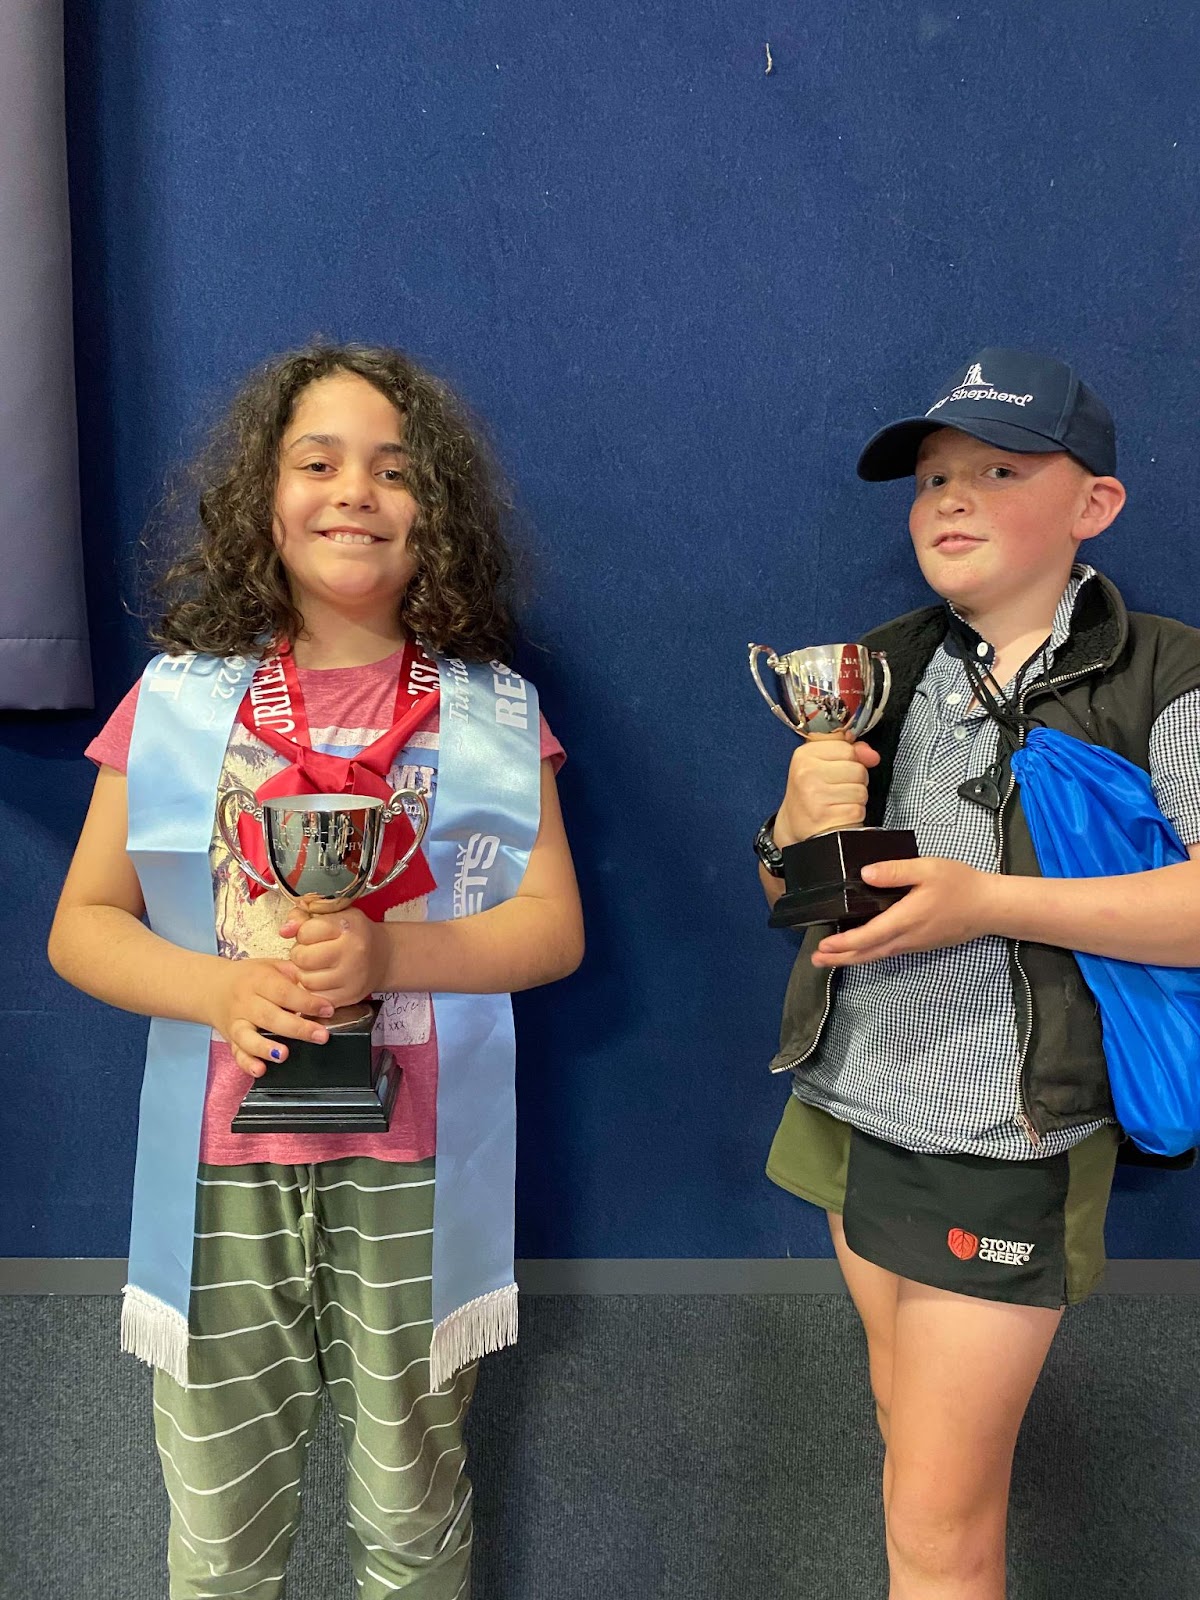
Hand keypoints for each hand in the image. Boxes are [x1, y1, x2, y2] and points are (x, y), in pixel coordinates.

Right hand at [210, 957, 333, 1077]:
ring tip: (284, 1055)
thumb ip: (295, 974)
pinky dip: (247, 1063)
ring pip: (248, 1037)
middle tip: (320, 1036)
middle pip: (270, 1016)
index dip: (307, 1002)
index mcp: (259, 980)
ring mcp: (236, 1022)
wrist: (212, 987)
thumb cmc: (251, 977)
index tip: (327, 1009)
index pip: (284, 992)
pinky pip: (237, 1053)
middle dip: (297, 1028)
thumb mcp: (272, 966)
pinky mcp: (231, 1040)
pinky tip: (260, 1070)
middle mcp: (245, 1002)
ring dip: (266, 1048)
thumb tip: (322, 985)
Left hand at [280, 905, 387, 1008]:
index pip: (306, 932)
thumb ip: (303, 916)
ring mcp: (352, 977)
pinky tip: (322, 980)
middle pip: (302, 958)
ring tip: (316, 966)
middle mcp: (353, 952)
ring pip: (306, 980)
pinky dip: (313, 990)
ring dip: (305, 973)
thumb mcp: (332, 915)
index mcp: (348, 927)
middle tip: (311, 952)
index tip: (312, 934)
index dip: (302, 933)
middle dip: (300, 954)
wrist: (384, 957)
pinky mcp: (349, 997)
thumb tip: (284, 931)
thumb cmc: (353, 933)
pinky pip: (315, 998)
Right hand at [775, 738, 880, 846]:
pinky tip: (839, 815)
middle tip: (836, 790)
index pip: (848, 748)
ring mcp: (815, 795)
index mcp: (804, 755)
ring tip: (837, 803)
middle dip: (855, 781)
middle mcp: (807, 773)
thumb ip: (849, 751)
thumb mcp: (823, 765)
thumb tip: (872, 755)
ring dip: (855, 799)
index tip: (835, 771)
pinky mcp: (826, 816)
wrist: (797, 827)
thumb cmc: (813, 794)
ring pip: (861, 790)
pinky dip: (853, 815)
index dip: (849, 761)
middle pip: (858, 769)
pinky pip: (858, 809)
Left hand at [811, 857, 1001, 966]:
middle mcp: (907, 937)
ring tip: (829, 959)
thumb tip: (865, 874)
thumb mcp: (928, 869)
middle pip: (867, 953)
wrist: (989, 907)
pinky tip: (859, 951)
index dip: (843, 943)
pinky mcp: (919, 944)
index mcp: (906, 919)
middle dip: (840, 957)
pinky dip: (868, 954)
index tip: (823, 945)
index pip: (868, 936)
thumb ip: (895, 871)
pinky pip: (887, 952)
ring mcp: (913, 944)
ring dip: (851, 958)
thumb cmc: (961, 885)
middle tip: (816, 960)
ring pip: (877, 955)